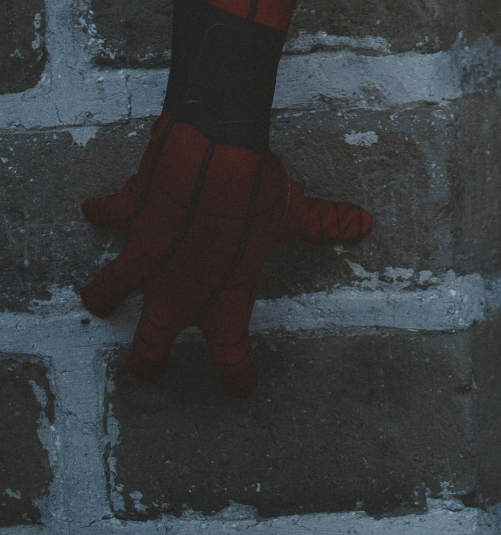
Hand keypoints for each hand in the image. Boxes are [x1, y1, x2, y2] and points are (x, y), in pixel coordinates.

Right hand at [81, 116, 372, 395]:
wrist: (214, 155)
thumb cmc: (257, 190)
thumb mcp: (295, 212)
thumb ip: (325, 225)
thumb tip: (364, 225)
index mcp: (225, 290)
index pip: (230, 345)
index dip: (235, 371)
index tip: (239, 389)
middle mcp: (181, 282)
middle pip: (155, 338)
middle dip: (148, 359)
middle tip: (146, 373)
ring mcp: (149, 252)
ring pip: (114, 286)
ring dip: (105, 293)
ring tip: (96, 301)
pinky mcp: (131, 216)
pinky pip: (111, 214)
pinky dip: (104, 209)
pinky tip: (93, 208)